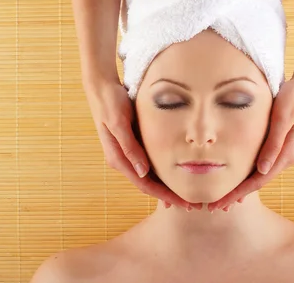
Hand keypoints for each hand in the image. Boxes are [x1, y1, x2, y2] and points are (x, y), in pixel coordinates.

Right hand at [83, 76, 202, 210]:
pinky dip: (162, 173)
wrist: (101, 87)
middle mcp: (122, 160)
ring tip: (187, 195)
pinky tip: (175, 175)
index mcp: (118, 159)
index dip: (164, 196)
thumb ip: (130, 147)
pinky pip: (149, 165)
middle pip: (148, 185)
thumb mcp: (120, 123)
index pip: (144, 185)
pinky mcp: (132, 145)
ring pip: (149, 177)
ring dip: (166, 186)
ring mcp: (126, 153)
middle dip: (168, 196)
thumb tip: (142, 172)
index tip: (182, 204)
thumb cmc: (110, 102)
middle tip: (192, 205)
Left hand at [207, 75, 293, 211]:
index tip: (220, 204)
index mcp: (286, 154)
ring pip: (259, 176)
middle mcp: (286, 158)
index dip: (237, 194)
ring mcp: (285, 153)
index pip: (258, 181)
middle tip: (214, 207)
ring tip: (223, 198)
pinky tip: (238, 179)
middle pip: (257, 183)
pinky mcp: (281, 146)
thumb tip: (262, 170)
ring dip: (242, 187)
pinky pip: (262, 165)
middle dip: (236, 195)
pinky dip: (248, 175)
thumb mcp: (282, 118)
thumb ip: (273, 144)